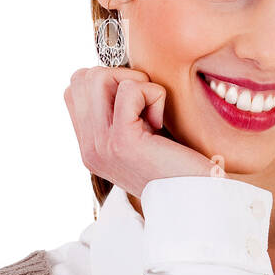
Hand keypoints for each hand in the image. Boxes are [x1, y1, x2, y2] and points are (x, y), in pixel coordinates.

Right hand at [64, 66, 215, 197]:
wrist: (199, 199)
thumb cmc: (182, 166)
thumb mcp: (143, 138)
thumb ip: (122, 114)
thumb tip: (120, 75)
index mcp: (90, 146)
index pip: (75, 89)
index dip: (109, 82)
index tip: (138, 105)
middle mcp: (89, 147)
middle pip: (82, 78)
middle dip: (120, 77)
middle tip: (146, 104)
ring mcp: (101, 145)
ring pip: (99, 77)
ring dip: (136, 83)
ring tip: (153, 113)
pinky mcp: (122, 141)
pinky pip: (131, 89)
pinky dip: (154, 95)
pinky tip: (162, 123)